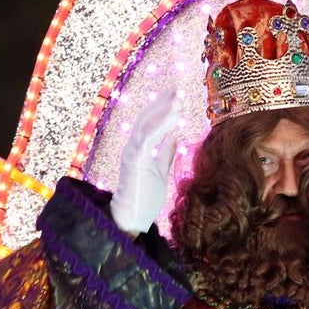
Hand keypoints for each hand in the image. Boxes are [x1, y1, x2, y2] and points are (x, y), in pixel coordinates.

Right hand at [110, 89, 179, 234]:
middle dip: (162, 103)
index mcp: (139, 149)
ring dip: (162, 110)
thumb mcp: (160, 172)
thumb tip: (173, 138)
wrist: (131, 219)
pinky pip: (148, 138)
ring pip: (146, 125)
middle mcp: (133, 147)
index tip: (174, 96)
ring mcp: (132, 153)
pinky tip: (173, 117)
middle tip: (176, 89)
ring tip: (177, 98)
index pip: (149, 122)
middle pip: (146, 118)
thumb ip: (164, 155)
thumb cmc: (144, 198)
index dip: (161, 108)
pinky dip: (161, 125)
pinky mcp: (135, 161)